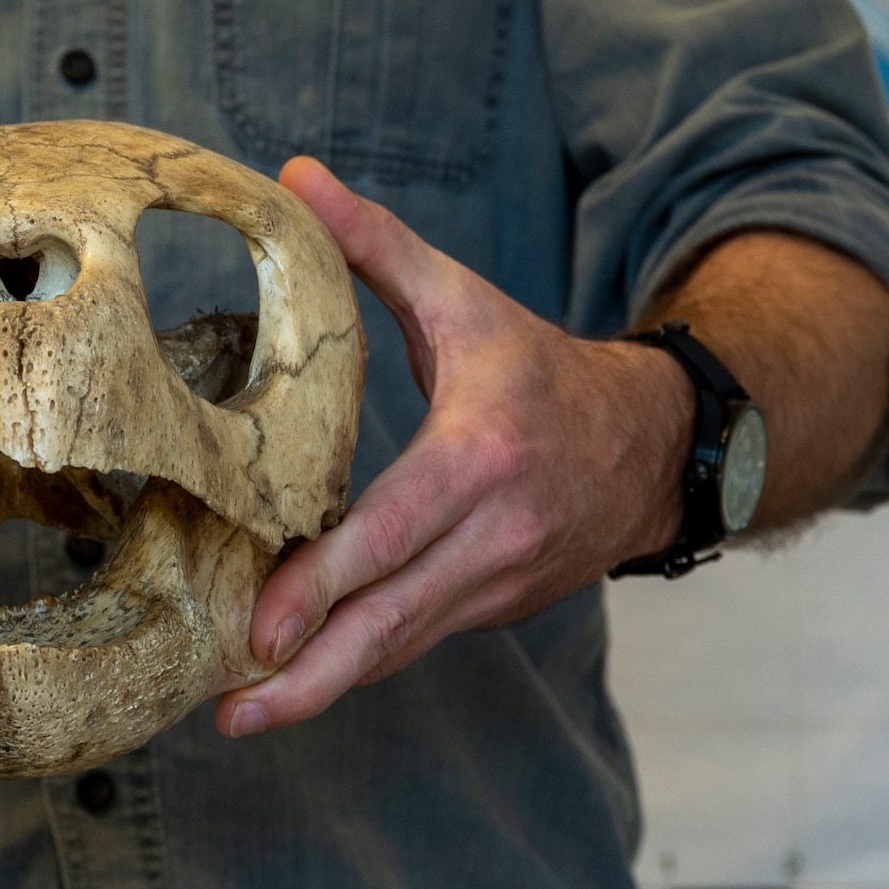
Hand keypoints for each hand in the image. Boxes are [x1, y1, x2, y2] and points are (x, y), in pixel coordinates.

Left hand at [215, 157, 690, 737]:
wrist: (657, 443)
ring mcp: (501, 584)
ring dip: (324, 688)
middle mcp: (495, 536)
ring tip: (241, 715)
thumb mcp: (462, 299)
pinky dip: (359, 664)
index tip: (260, 628)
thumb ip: (376, 243)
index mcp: (481, 457)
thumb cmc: (538, 367)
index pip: (395, 533)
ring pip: (402, 647)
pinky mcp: (497, 609)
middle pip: (393, 621)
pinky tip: (295, 684)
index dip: (326, 584)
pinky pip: (417, 642)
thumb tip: (294, 174)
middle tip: (231, 712)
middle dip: (310, 674)